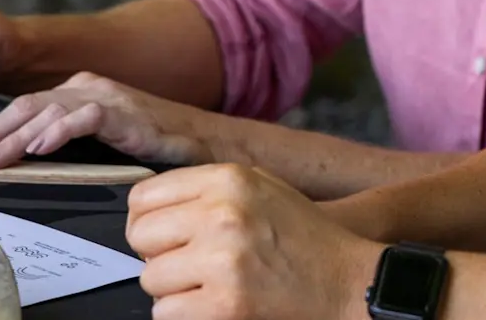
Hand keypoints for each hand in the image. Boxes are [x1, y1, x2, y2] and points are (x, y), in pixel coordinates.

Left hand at [0, 72, 217, 168]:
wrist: (201, 141)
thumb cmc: (150, 146)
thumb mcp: (99, 143)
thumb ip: (65, 142)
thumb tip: (16, 160)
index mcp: (78, 92)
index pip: (22, 109)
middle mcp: (87, 88)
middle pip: (26, 107)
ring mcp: (107, 97)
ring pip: (48, 111)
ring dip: (14, 137)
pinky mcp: (126, 112)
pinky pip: (86, 116)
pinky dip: (60, 130)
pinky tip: (40, 148)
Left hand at [127, 164, 377, 319]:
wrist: (346, 281)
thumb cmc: (304, 237)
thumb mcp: (261, 187)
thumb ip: (207, 189)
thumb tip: (150, 206)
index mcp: (229, 179)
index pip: (143, 197)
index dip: (149, 220)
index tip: (165, 235)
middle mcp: (222, 213)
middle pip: (139, 236)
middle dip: (159, 254)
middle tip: (190, 263)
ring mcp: (223, 260)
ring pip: (150, 279)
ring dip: (173, 288)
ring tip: (209, 284)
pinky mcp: (225, 305)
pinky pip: (165, 313)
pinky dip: (185, 314)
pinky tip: (214, 304)